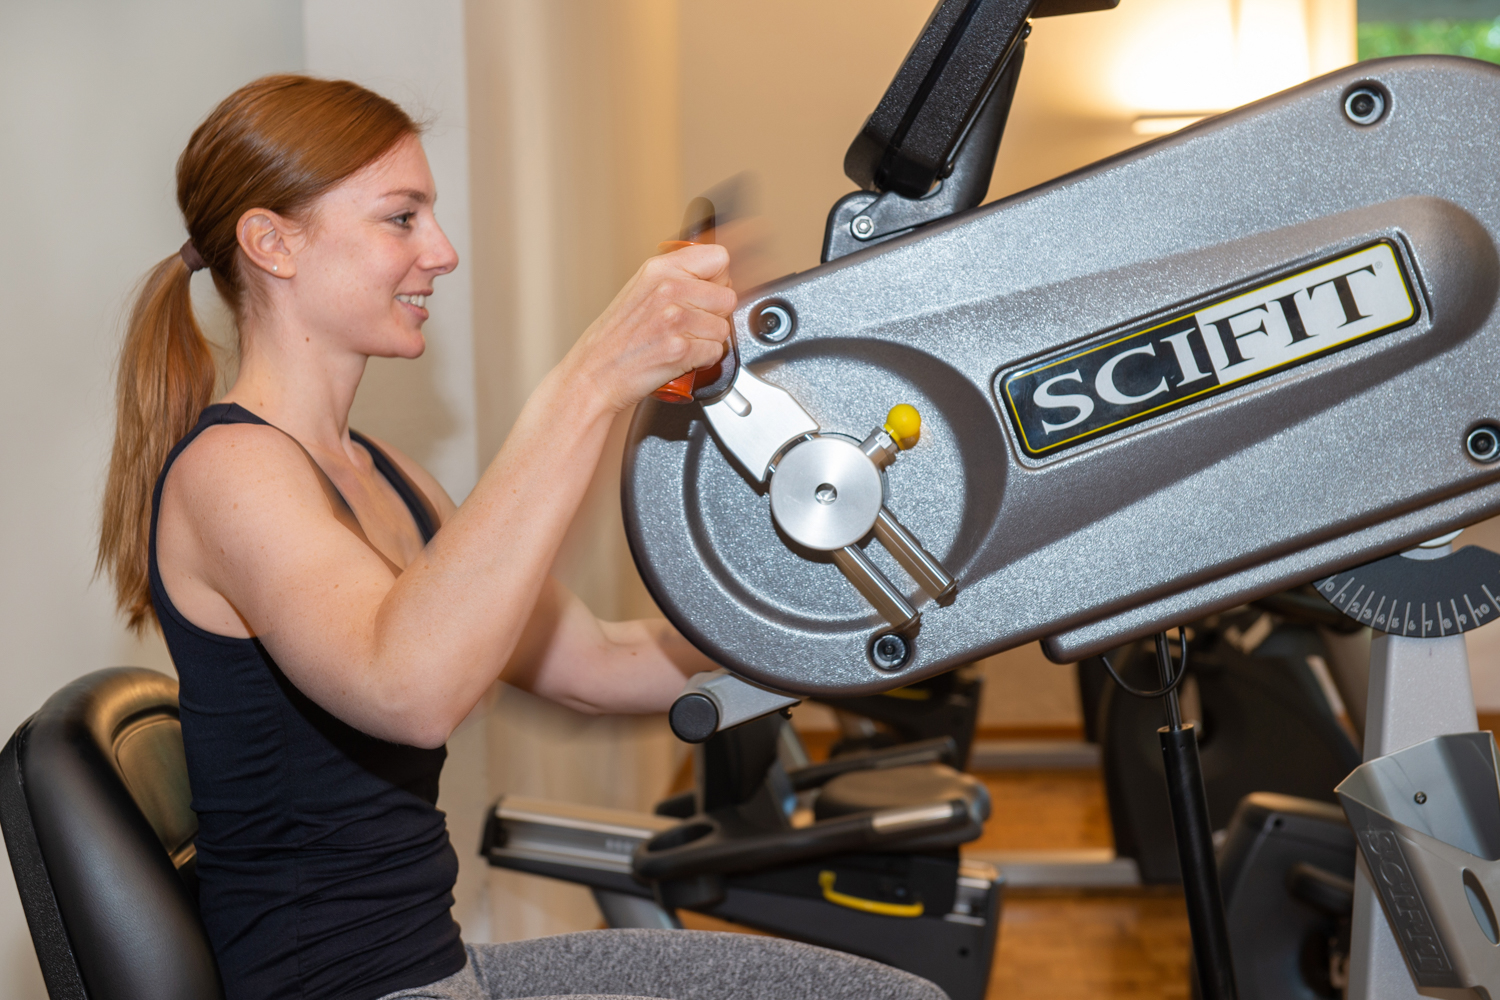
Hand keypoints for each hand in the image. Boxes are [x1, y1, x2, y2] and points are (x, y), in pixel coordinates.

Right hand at [567, 243, 735, 411]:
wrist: (595, 373)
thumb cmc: (616, 337)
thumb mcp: (641, 288)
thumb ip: (677, 276)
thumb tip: (716, 277)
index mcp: (659, 269)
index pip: (719, 258)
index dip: (718, 279)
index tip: (705, 293)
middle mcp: (669, 289)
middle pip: (728, 297)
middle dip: (715, 315)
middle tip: (690, 324)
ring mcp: (674, 319)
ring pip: (723, 328)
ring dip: (708, 340)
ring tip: (681, 341)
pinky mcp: (680, 349)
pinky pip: (716, 352)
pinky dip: (703, 360)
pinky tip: (681, 357)